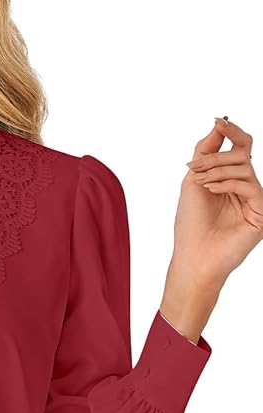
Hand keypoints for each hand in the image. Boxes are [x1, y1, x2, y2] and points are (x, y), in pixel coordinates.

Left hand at [159, 117, 262, 342]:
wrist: (192, 258)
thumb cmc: (190, 225)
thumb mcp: (193, 181)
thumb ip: (205, 150)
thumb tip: (219, 122)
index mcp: (230, 181)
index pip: (239, 148)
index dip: (231, 132)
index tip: (218, 120)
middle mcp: (245, 189)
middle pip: (240, 155)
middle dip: (215, 157)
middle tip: (195, 168)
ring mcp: (254, 201)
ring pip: (244, 167)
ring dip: (217, 170)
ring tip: (200, 183)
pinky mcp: (261, 213)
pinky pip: (250, 185)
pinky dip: (227, 183)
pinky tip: (210, 190)